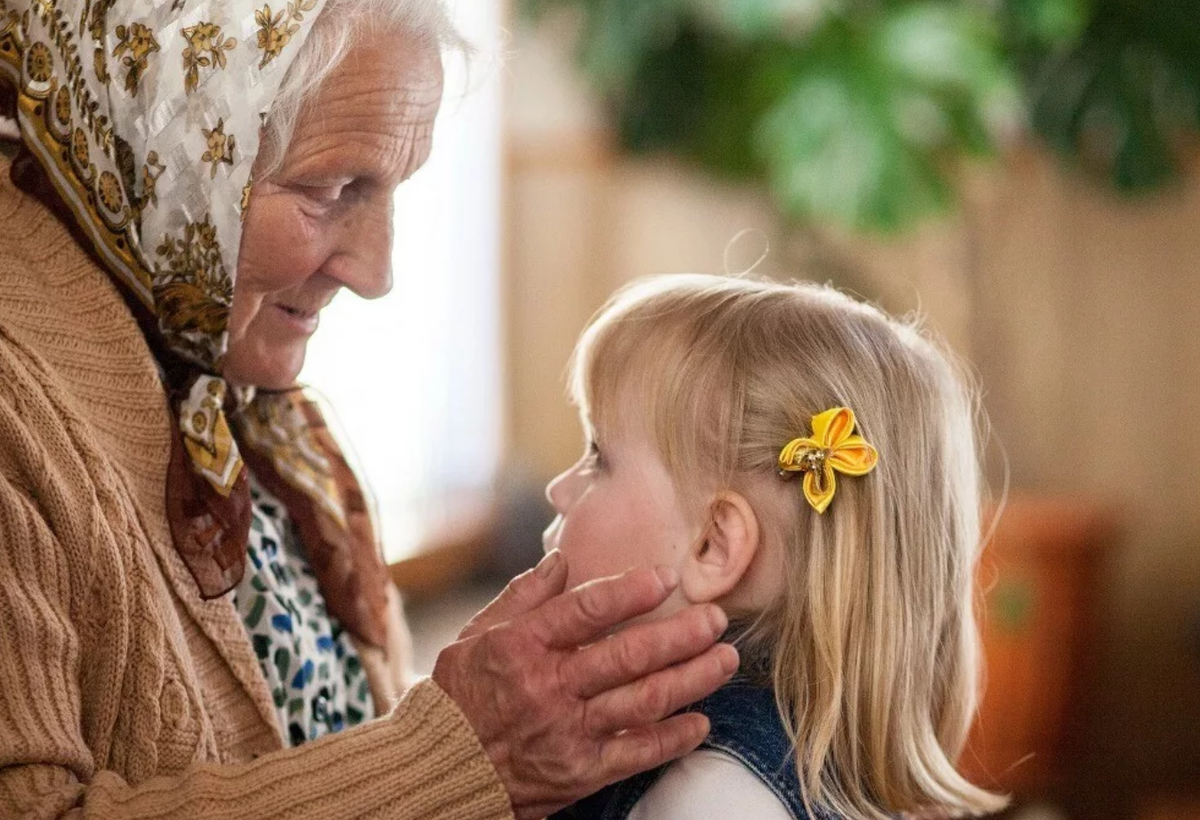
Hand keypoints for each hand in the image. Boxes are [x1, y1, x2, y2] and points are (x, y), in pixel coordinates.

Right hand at [431, 550, 738, 819]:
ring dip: (692, 679)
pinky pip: (637, 753)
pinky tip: (701, 720)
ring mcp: (566, 732)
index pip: (587, 610)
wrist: (437, 771)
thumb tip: (562, 559)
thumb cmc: (458, 697)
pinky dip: (674, 738)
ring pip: (644, 701)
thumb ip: (523, 597)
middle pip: (629, 656)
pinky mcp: (579, 773)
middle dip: (681, 634)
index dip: (632, 591)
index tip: (667, 578)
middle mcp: (548, 687)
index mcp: (521, 646)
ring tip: (725, 660)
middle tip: (716, 619)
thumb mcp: (475, 636)